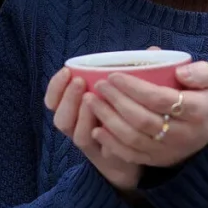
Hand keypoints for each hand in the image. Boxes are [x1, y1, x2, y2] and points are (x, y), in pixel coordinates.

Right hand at [44, 68, 140, 191]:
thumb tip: (153, 49)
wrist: (135, 155)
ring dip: (82, 115)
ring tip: (91, 99)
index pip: (54, 100)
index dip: (56, 86)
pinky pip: (99, 149)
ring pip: (76, 134)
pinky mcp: (106, 157)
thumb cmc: (129, 116)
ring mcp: (92, 145)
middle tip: (79, 82)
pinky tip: (106, 125)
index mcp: (76, 111)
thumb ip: (132, 72)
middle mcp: (79, 129)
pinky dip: (101, 136)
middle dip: (68, 98)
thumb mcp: (125, 93)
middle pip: (61, 118)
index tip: (67, 71)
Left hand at [85, 61, 207, 168]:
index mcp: (198, 111)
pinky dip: (111, 143)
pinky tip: (97, 128)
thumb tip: (180, 71)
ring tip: (91, 101)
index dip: (134, 88)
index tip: (114, 75)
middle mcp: (183, 134)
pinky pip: (131, 155)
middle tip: (100, 85)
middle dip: (116, 100)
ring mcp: (169, 151)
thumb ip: (201, 72)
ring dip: (108, 119)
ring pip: (133, 138)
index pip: (160, 99)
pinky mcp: (158, 161)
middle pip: (142, 119)